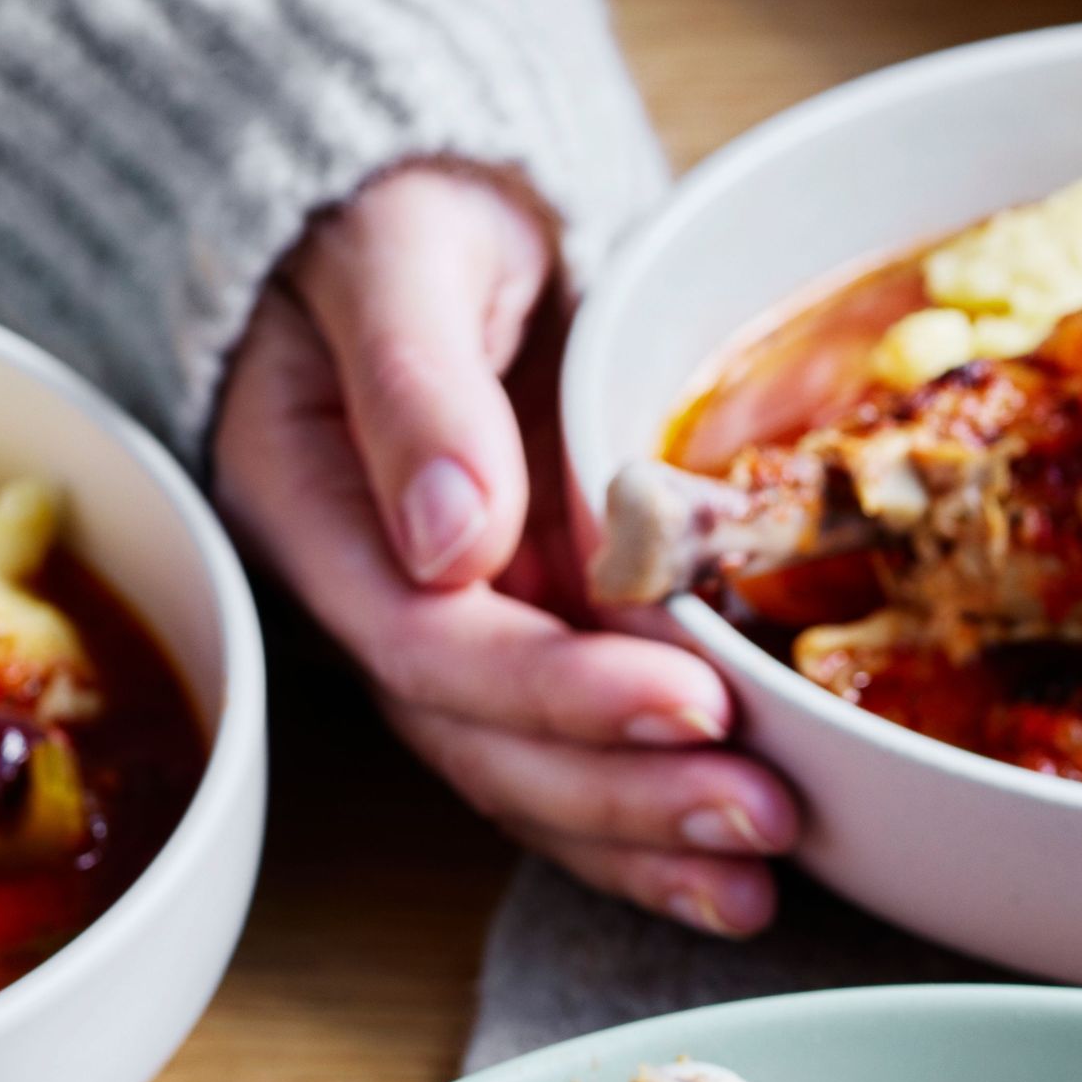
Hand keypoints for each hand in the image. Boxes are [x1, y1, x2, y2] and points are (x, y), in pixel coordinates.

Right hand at [213, 165, 797, 933]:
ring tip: (764, 875)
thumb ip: (413, 384)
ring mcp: (456, 629)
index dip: (555, 693)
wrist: (422, 207)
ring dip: (646, 839)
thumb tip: (451, 539)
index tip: (687, 703)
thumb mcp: (401, 249)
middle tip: (758, 818)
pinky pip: (580, 753)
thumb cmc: (401, 206)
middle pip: (484, 743)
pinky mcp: (531, 635)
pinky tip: (741, 867)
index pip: (428, 645)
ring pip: (533, 775)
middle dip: (623, 797)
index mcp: (317, 514)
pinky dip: (654, 816)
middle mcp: (378, 599)